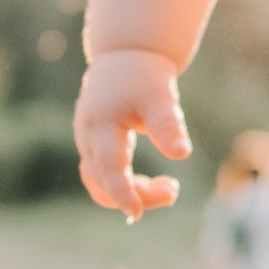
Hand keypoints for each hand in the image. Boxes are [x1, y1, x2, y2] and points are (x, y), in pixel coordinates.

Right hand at [74, 49, 191, 219]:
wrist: (125, 55)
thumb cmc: (144, 76)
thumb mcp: (160, 97)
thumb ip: (168, 126)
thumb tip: (181, 155)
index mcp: (101, 125)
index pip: (109, 168)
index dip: (123, 192)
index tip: (138, 213)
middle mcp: (87, 137)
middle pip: (103, 181)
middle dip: (138, 193)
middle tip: (173, 190)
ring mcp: (87, 142)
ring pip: (100, 182)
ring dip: (131, 192)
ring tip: (168, 187)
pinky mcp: (94, 145)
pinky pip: (103, 175)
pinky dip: (125, 185)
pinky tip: (150, 184)